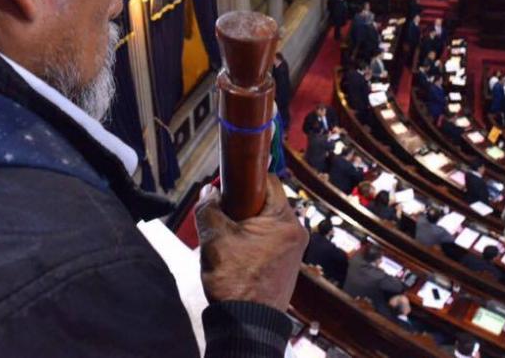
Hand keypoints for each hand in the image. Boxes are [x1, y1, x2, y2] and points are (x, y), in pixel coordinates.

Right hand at [195, 175, 308, 311]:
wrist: (248, 326)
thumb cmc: (236, 282)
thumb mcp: (214, 238)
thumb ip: (208, 208)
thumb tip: (208, 192)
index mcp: (285, 221)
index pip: (267, 180)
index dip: (243, 179)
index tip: (225, 186)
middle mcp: (296, 232)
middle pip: (265, 202)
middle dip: (241, 206)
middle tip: (222, 217)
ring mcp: (293, 250)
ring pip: (264, 222)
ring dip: (244, 226)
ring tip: (226, 241)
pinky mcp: (286, 264)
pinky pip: (267, 241)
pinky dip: (250, 242)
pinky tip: (234, 255)